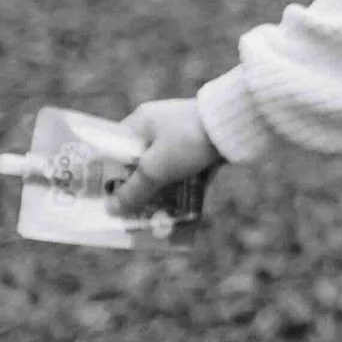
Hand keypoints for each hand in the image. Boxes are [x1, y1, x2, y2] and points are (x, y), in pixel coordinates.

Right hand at [109, 97, 222, 216]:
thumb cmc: (187, 141)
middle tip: (130, 214)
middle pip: (141, 164)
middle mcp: (160, 127)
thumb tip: (110, 210)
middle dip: (138, 189)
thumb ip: (133, 190)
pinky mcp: (202, 148)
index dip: (109, 173)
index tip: (105, 197)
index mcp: (141, 122)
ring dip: (161, 193)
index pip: (116, 148)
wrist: (236, 126)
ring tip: (154, 218)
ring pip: (165, 171)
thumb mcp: (156, 168)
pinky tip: (180, 211)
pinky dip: (183, 189)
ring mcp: (183, 137)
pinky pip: (186, 172)